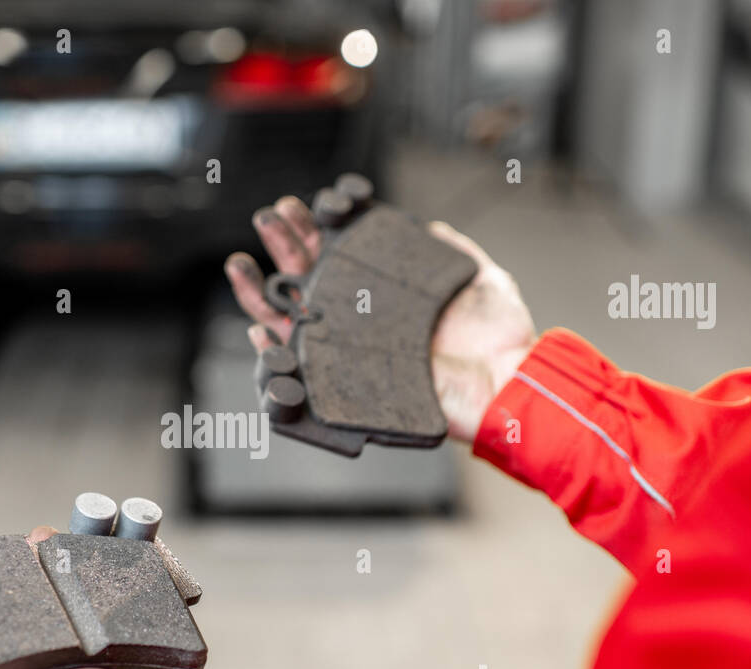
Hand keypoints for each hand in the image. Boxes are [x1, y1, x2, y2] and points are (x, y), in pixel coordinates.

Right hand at [224, 199, 537, 440]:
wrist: (508, 380)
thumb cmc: (501, 335)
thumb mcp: (481, 274)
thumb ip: (450, 249)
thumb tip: (428, 228)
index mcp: (388, 290)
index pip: (342, 253)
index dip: (320, 227)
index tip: (308, 204)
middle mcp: (365, 317)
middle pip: (308, 276)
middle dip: (283, 244)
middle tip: (269, 217)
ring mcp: (353, 349)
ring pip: (292, 317)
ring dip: (261, 290)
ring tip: (242, 262)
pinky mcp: (347, 382)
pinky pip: (299, 367)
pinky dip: (274, 348)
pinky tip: (257, 326)